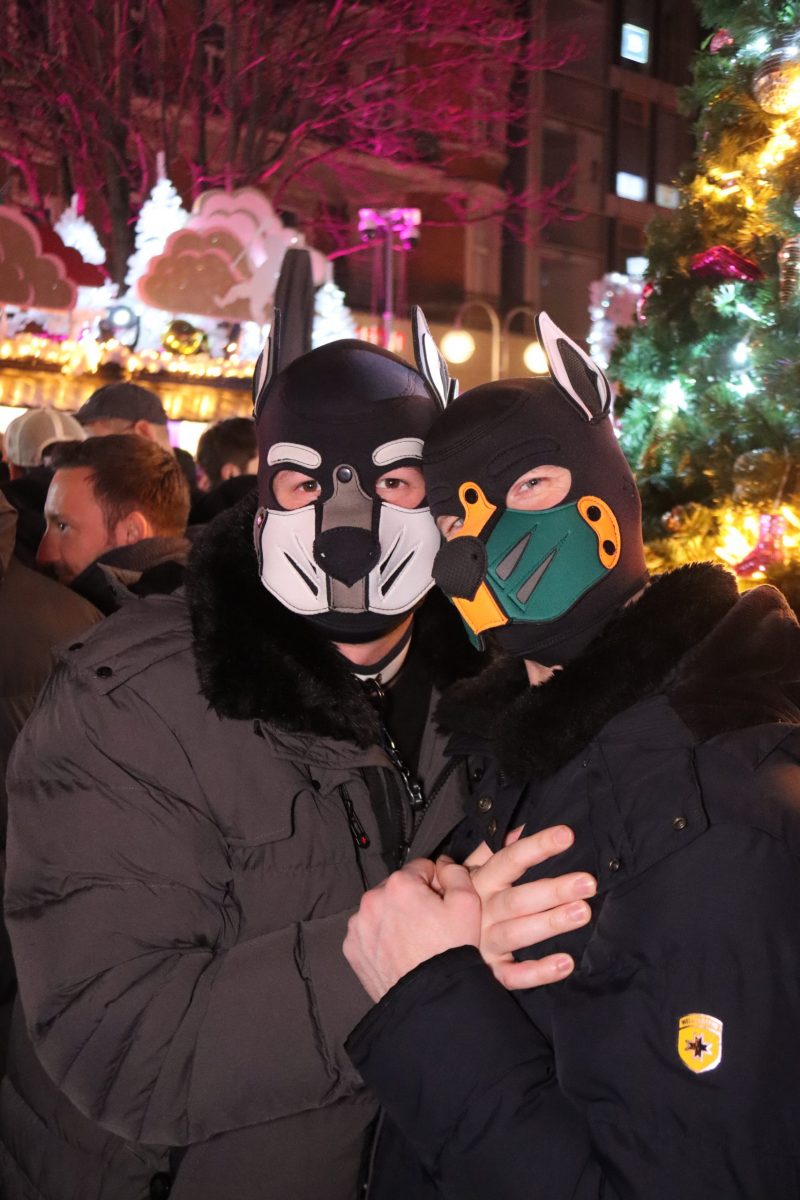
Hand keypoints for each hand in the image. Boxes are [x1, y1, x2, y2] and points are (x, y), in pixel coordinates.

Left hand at [343, 857, 480, 1001]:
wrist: (430, 999)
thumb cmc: (450, 950)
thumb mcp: (467, 904)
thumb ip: (455, 873)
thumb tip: (441, 863)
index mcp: (399, 884)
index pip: (420, 868)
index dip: (435, 885)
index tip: (441, 905)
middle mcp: (372, 899)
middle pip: (397, 888)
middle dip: (412, 900)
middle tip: (429, 925)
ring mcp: (358, 925)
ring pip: (381, 909)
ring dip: (394, 917)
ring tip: (413, 941)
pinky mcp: (351, 948)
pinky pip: (368, 932)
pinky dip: (380, 937)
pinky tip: (397, 952)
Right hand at [463, 825, 595, 989]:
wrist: (426, 943)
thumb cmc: (455, 900)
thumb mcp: (467, 870)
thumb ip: (491, 849)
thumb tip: (520, 827)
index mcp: (480, 882)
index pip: (510, 859)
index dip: (537, 846)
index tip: (567, 835)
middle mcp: (482, 911)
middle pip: (519, 899)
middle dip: (553, 890)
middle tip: (587, 882)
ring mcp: (484, 941)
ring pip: (518, 933)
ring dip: (550, 923)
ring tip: (582, 912)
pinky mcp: (488, 969)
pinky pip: (512, 974)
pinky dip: (537, 972)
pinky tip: (565, 963)